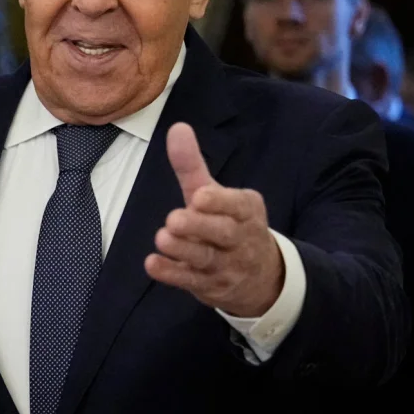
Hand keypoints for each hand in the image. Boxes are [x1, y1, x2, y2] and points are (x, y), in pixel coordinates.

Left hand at [144, 123, 283, 317]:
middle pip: (223, 233)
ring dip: (183, 250)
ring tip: (162, 237)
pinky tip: (152, 264)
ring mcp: (226, 265)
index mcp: (246, 210)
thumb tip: (176, 127)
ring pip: (206, 259)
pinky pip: (191, 281)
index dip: (220, 202)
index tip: (198, 197)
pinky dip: (172, 274)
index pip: (238, 206)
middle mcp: (240, 238)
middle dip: (199, 226)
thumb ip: (192, 165)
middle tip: (174, 219)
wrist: (261, 277)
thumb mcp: (213, 193)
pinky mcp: (209, 286)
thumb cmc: (229, 224)